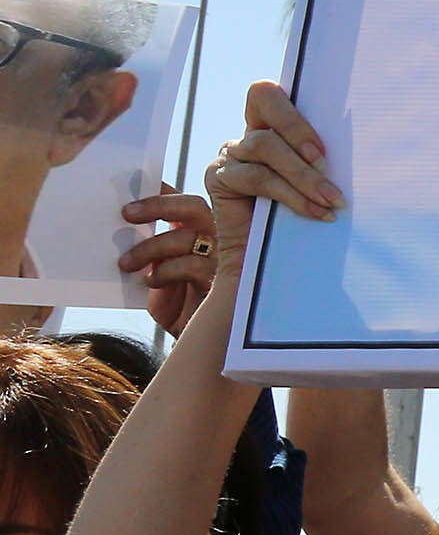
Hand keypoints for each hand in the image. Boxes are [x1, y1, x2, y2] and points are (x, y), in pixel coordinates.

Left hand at [119, 190, 215, 335]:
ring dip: (151, 246)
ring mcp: (223, 258)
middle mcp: (217, 239)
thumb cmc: (176, 304)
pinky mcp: (223, 282)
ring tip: (125, 263)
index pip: (183, 202)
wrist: (194, 342)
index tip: (130, 193)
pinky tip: (150, 281)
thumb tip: (119, 228)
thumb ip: (150, 250)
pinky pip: (192, 265)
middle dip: (158, 206)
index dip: (160, 192)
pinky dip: (165, 271)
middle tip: (126, 214)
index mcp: (200, 232)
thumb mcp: (157, 271)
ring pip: (189, 236)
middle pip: (194, 207)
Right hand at [200, 83, 343, 280]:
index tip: (325, 142)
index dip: (294, 110)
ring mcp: (230, 155)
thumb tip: (360, 152)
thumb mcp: (316, 181)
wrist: (266, 259)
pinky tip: (317, 212)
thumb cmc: (302, 215)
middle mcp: (247, 135)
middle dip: (298, 129)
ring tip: (332, 199)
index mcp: (270, 125)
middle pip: (265, 105)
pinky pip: (258, 178)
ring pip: (266, 147)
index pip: (268, 93)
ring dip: (304, 174)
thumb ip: (322, 161)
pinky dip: (293, 196)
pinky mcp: (218, 179)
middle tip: (326, 161)